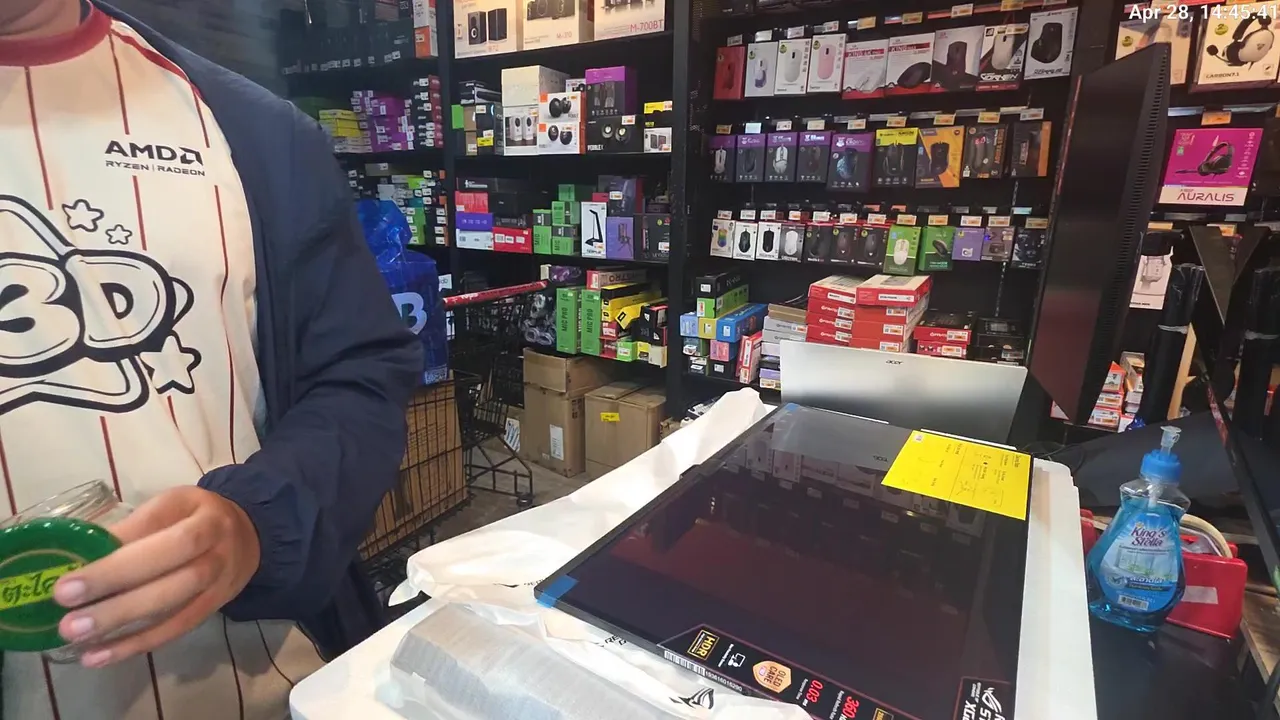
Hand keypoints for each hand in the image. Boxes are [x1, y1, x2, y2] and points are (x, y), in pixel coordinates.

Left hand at [53, 486, 260, 667]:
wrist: (250, 535)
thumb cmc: (194, 517)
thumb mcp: (170, 507)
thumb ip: (133, 529)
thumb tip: (80, 557)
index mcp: (200, 513)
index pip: (161, 534)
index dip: (118, 561)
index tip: (69, 583)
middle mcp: (216, 546)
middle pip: (172, 573)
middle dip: (117, 596)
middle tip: (69, 618)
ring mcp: (219, 580)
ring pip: (175, 605)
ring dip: (125, 625)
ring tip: (78, 640)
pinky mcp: (215, 607)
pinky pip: (178, 628)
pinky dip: (139, 643)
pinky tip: (101, 655)